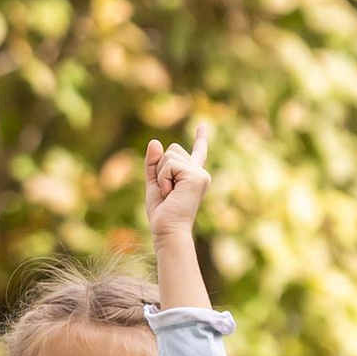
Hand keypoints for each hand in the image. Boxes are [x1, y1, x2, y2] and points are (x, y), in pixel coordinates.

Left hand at [145, 122, 210, 239]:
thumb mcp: (154, 184)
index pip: (196, 152)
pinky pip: (169, 164)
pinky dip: (163, 178)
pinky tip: (170, 193)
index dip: (200, 138)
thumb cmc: (162, 213)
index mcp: (192, 175)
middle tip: (167, 191)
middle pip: (172, 149)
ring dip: (161, 175)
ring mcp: (200, 174)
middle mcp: (199, 172)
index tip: (203, 125)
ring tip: (169, 193)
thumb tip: (154, 142)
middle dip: (161, 167)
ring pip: (169, 155)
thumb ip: (153, 164)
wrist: (168, 230)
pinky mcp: (196, 176)